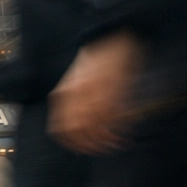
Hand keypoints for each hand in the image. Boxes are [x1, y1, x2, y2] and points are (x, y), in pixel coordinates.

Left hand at [50, 31, 143, 155]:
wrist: (111, 36)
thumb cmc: (94, 60)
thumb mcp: (74, 81)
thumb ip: (71, 102)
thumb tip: (72, 127)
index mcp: (64, 93)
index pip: (61, 128)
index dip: (71, 143)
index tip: (81, 149)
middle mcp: (77, 95)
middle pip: (78, 132)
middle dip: (90, 146)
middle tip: (101, 150)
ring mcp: (96, 93)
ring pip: (97, 128)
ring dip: (107, 141)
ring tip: (115, 145)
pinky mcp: (115, 91)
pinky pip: (115, 118)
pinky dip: (120, 131)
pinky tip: (125, 136)